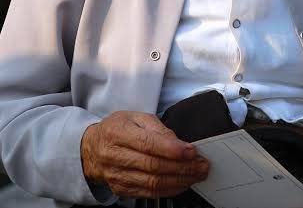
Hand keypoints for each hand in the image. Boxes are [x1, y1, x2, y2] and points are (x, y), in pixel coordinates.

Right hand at [80, 111, 208, 197]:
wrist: (91, 148)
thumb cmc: (117, 128)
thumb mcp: (135, 117)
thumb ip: (157, 128)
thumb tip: (179, 143)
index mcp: (118, 132)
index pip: (148, 144)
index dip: (172, 149)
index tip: (192, 151)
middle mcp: (114, 156)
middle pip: (153, 166)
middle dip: (182, 167)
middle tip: (201, 165)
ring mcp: (117, 176)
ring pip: (152, 183)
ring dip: (179, 180)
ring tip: (196, 175)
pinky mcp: (121, 189)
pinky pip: (148, 193)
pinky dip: (169, 190)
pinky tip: (182, 183)